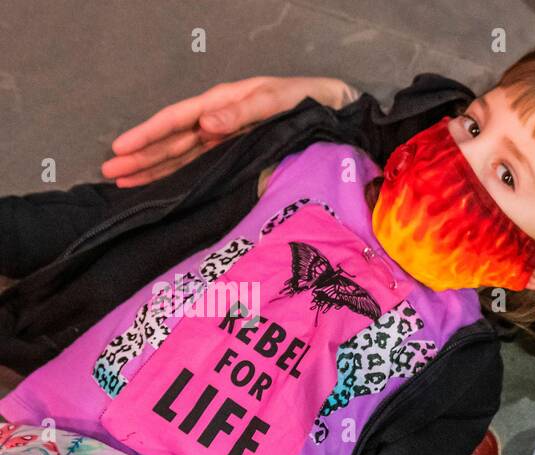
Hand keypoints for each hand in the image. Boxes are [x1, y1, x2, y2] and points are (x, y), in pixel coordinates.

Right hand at [101, 76, 357, 186]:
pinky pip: (201, 165)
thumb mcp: (277, 100)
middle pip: (172, 140)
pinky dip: (179, 175)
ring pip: (181, 155)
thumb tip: (206, 124)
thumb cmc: (307, 99)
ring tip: (123, 179)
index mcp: (222, 104)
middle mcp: (218, 122)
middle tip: (110, 172)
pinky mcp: (237, 154)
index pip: (177, 121)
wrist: (334, 109)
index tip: (121, 148)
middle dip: (141, 155)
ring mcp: (226, 139)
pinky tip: (162, 184)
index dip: (148, 135)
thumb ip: (243, 111)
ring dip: (153, 167)